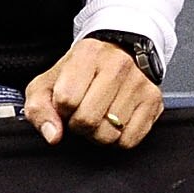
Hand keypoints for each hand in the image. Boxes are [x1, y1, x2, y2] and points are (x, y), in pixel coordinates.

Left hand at [23, 36, 164, 148]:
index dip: (61, 109)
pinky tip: (116, 121)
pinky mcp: (154, 99)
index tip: (66, 103)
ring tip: (100, 114)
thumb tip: (53, 135)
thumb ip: (39, 109)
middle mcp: (118, 64)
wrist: (119, 52)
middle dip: (79, 125)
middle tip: (82, 112)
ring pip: (109, 134)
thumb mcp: (48, 83)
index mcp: (88, 54)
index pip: (66, 100)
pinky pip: (129, 140)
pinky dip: (119, 138)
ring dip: (99, 133)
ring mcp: (139, 82)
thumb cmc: (80, 72)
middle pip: (87, 120)